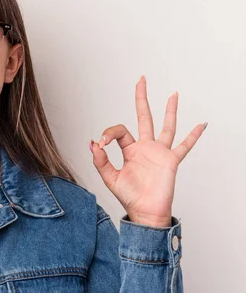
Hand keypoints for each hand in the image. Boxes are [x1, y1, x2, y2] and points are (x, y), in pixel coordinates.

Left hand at [89, 75, 205, 226]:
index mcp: (129, 150)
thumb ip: (100, 160)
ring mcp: (159, 152)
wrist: (145, 212)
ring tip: (173, 94)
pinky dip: (194, 136)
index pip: (120, 131)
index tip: (102, 143)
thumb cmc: (129, 197)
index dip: (109, 133)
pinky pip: (185, 146)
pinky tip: (201, 124)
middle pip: (144, 117)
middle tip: (141, 80)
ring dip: (169, 110)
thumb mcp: (109, 178)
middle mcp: (145, 147)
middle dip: (142, 98)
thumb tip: (93, 143)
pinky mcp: (171, 160)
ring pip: (166, 126)